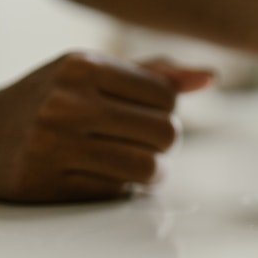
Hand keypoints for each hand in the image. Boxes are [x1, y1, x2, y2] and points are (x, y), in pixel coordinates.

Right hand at [0, 51, 212, 202]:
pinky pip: (117, 191)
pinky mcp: (47, 182)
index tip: (148, 114)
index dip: (167, 110)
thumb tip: (210, 77)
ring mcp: (54, 144)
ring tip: (142, 164)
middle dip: (164, 142)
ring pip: (148, 166)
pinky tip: (108, 174)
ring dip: (154, 171)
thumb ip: (153, 74)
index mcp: (83, 66)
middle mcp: (67, 102)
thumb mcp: (93, 72)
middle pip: (165, 133)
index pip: (166, 96)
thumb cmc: (49, 98)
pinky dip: (123, 186)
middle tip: (148, 142)